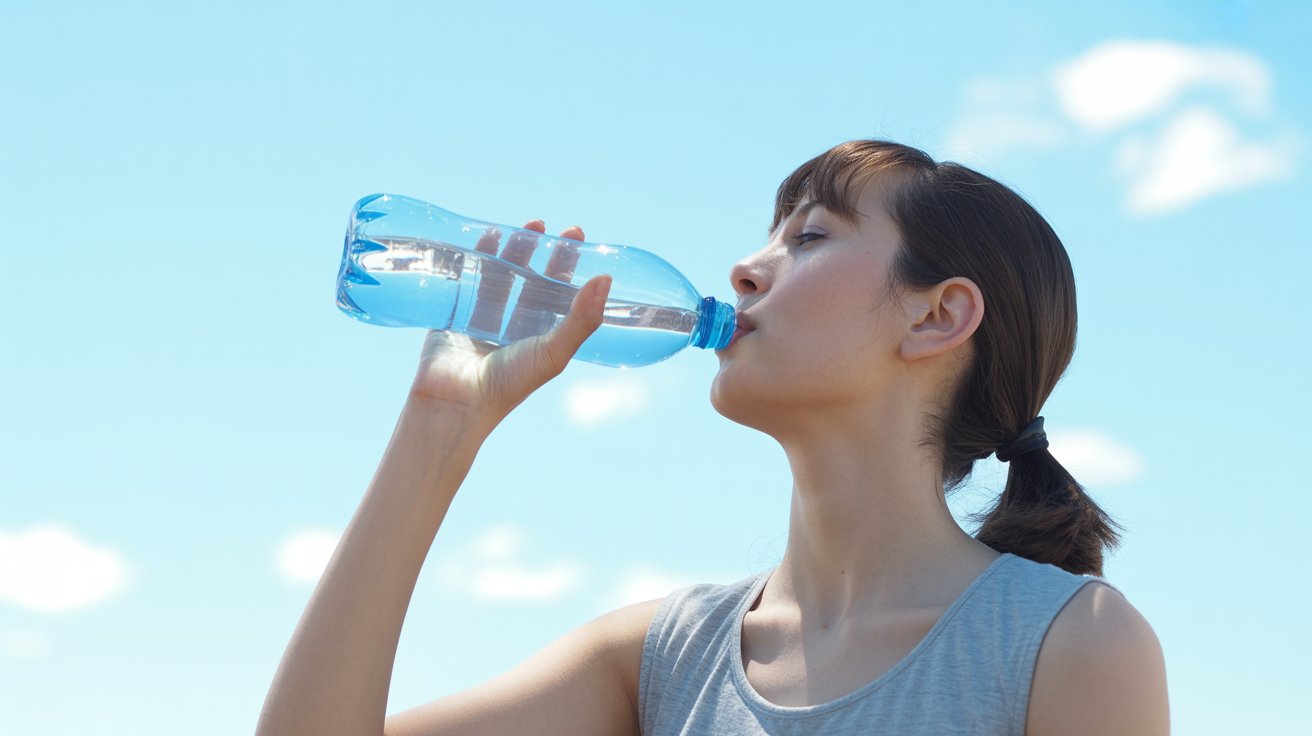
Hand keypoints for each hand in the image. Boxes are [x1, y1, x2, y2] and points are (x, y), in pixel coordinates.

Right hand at [407, 222, 610, 429]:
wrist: (456, 402)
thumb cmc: (509, 383)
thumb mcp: (554, 352)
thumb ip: (581, 319)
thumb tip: (606, 279)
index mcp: (541, 337)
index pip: (559, 294)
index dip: (568, 265)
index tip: (576, 235)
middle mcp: (514, 328)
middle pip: (530, 281)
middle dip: (539, 252)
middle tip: (545, 224)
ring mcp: (483, 320)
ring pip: (500, 277)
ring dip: (512, 251)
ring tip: (524, 225)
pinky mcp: (455, 314)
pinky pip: (468, 280)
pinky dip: (478, 258)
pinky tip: (488, 236)